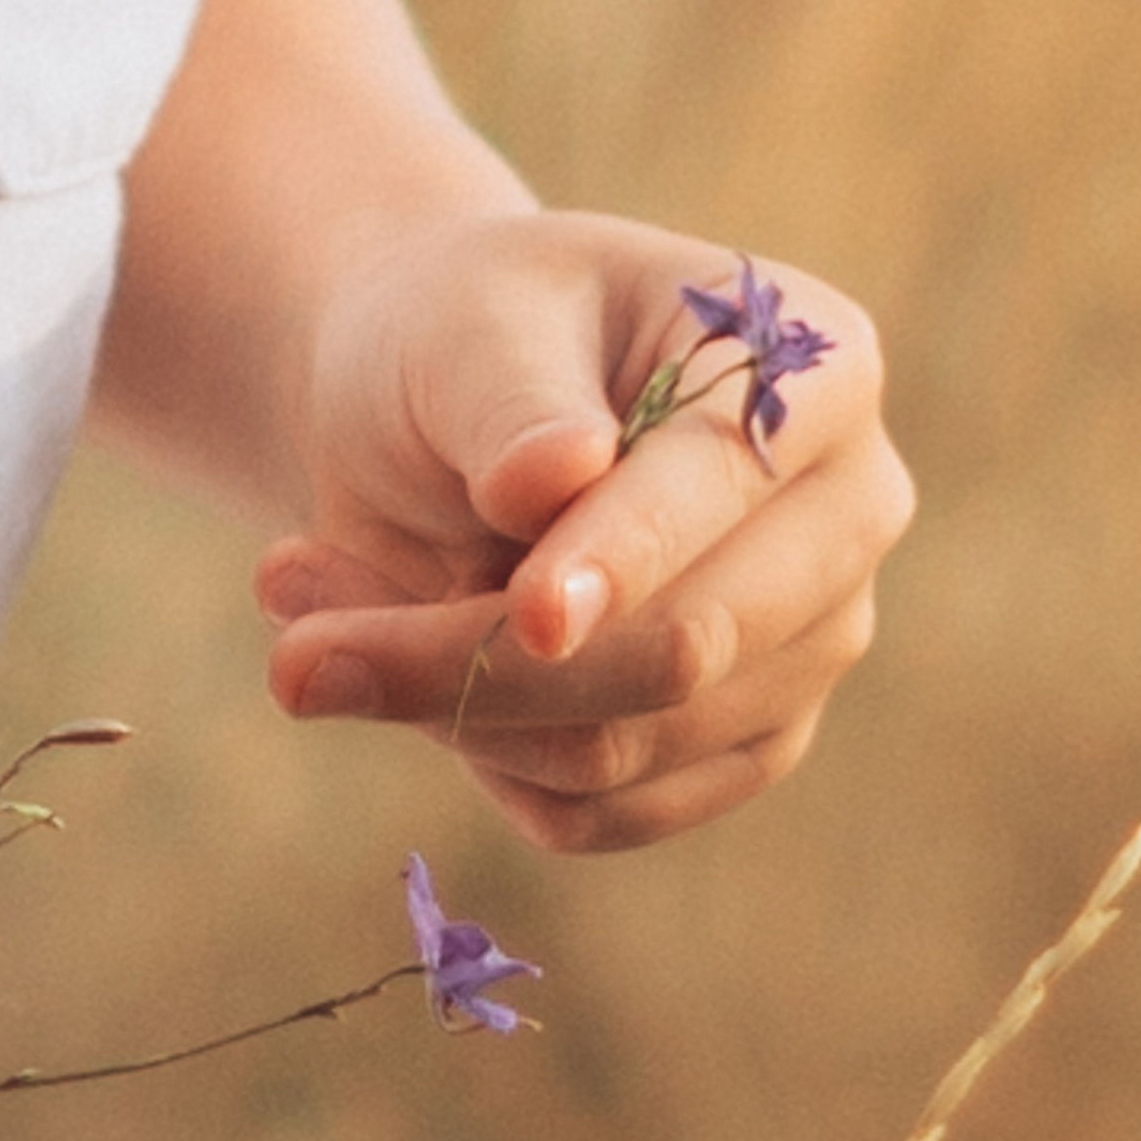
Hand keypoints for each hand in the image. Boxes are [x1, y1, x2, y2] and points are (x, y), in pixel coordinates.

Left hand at [256, 209, 911, 849]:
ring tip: (304, 604)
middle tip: (290, 647)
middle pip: (687, 651)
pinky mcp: (737, 751)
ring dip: (436, 704)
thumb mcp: (464, 325)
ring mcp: (808, 649)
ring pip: (620, 752)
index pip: (726, 491)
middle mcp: (850, 516)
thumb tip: (560, 482)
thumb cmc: (467, 340)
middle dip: (472, 657)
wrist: (442, 412)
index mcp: (817, 371)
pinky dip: (465, 758)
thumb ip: (513, 404)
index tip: (527, 611)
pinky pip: (593, 815)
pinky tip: (390, 665)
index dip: (621, 560)